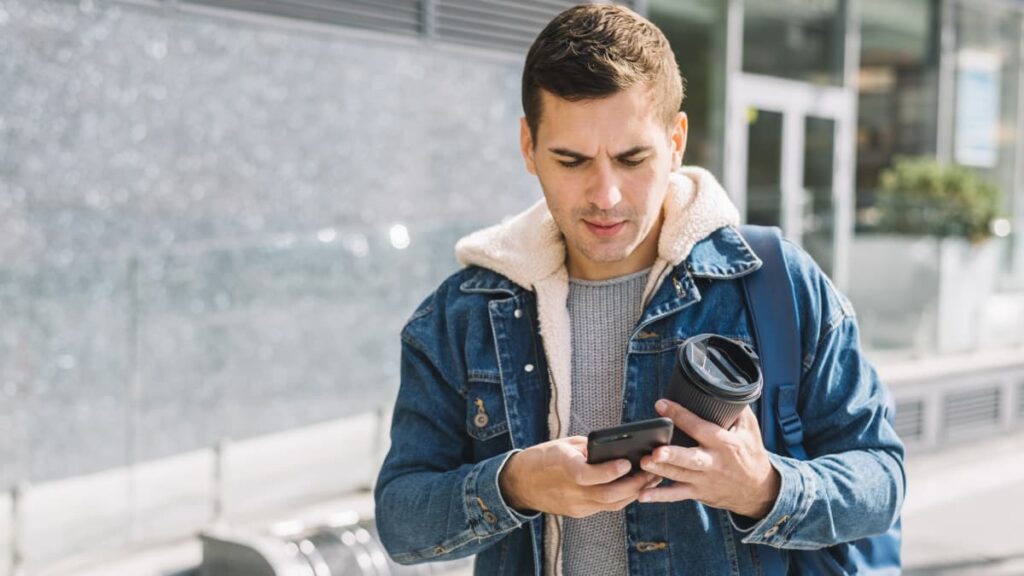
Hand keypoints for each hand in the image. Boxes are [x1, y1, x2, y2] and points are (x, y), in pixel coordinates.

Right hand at [499, 436, 660, 517]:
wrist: (520, 483)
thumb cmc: (543, 457)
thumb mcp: (564, 444)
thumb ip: (590, 449)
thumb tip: (617, 450)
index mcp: (561, 466)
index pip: (587, 475)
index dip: (608, 471)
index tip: (626, 463)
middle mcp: (568, 490)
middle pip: (607, 495)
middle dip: (634, 484)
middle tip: (652, 471)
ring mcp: (574, 505)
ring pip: (611, 504)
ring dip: (633, 492)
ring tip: (651, 478)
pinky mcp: (578, 513)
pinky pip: (605, 507)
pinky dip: (621, 497)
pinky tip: (634, 486)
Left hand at [638, 400, 779, 518]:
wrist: (759, 490)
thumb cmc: (750, 453)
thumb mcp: (750, 430)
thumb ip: (736, 409)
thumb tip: (721, 387)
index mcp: (725, 443)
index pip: (700, 427)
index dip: (680, 416)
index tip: (661, 405)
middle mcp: (714, 463)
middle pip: (690, 458)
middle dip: (672, 455)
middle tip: (655, 451)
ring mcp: (704, 480)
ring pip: (679, 476)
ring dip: (660, 471)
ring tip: (642, 463)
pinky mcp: (698, 493)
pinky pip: (677, 495)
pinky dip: (659, 496)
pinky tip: (641, 495)